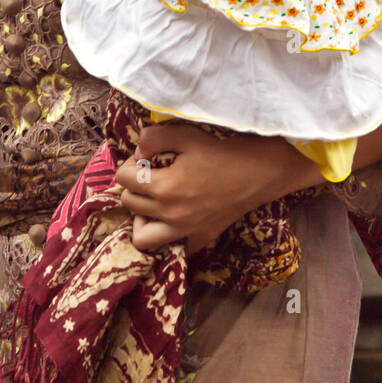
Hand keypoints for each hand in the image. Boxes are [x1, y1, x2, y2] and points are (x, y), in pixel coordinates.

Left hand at [115, 121, 301, 253]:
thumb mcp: (186, 135)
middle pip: (129, 203)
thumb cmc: (223, 150)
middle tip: (150, 175)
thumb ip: (154, 138)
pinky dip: (170, 237)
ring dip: (141, 218)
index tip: (145, 158)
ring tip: (153, 203)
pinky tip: (175, 220)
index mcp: (164, 187)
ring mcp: (185, 230)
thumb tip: (137, 149)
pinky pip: (176, 248)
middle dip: (134, 186)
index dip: (130, 164)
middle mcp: (170, 214)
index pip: (123, 178)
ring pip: (142, 236)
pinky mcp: (201, 237)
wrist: (258, 172)